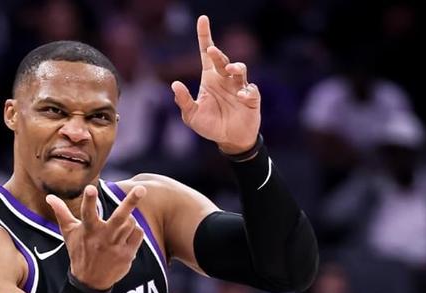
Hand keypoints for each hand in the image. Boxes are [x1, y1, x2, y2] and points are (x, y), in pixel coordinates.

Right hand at [46, 184, 145, 289]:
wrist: (90, 282)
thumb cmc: (79, 251)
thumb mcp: (69, 233)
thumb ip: (61, 213)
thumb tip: (49, 196)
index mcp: (88, 230)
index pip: (87, 212)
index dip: (89, 200)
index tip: (90, 188)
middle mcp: (103, 238)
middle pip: (120, 217)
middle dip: (130, 202)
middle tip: (141, 189)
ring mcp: (116, 247)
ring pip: (131, 223)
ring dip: (129, 220)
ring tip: (122, 223)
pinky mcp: (127, 255)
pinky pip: (138, 234)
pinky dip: (135, 231)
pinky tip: (127, 234)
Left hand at [171, 15, 260, 153]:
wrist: (229, 140)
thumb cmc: (210, 126)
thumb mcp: (192, 116)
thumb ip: (184, 101)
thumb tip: (174, 84)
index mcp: (210, 79)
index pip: (206, 54)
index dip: (204, 37)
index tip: (202, 19)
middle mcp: (225, 79)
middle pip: (222, 60)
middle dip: (218, 54)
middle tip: (211, 51)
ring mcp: (239, 87)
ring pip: (239, 69)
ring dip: (235, 67)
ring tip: (229, 69)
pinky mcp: (251, 98)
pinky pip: (250, 90)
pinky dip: (246, 91)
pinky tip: (240, 96)